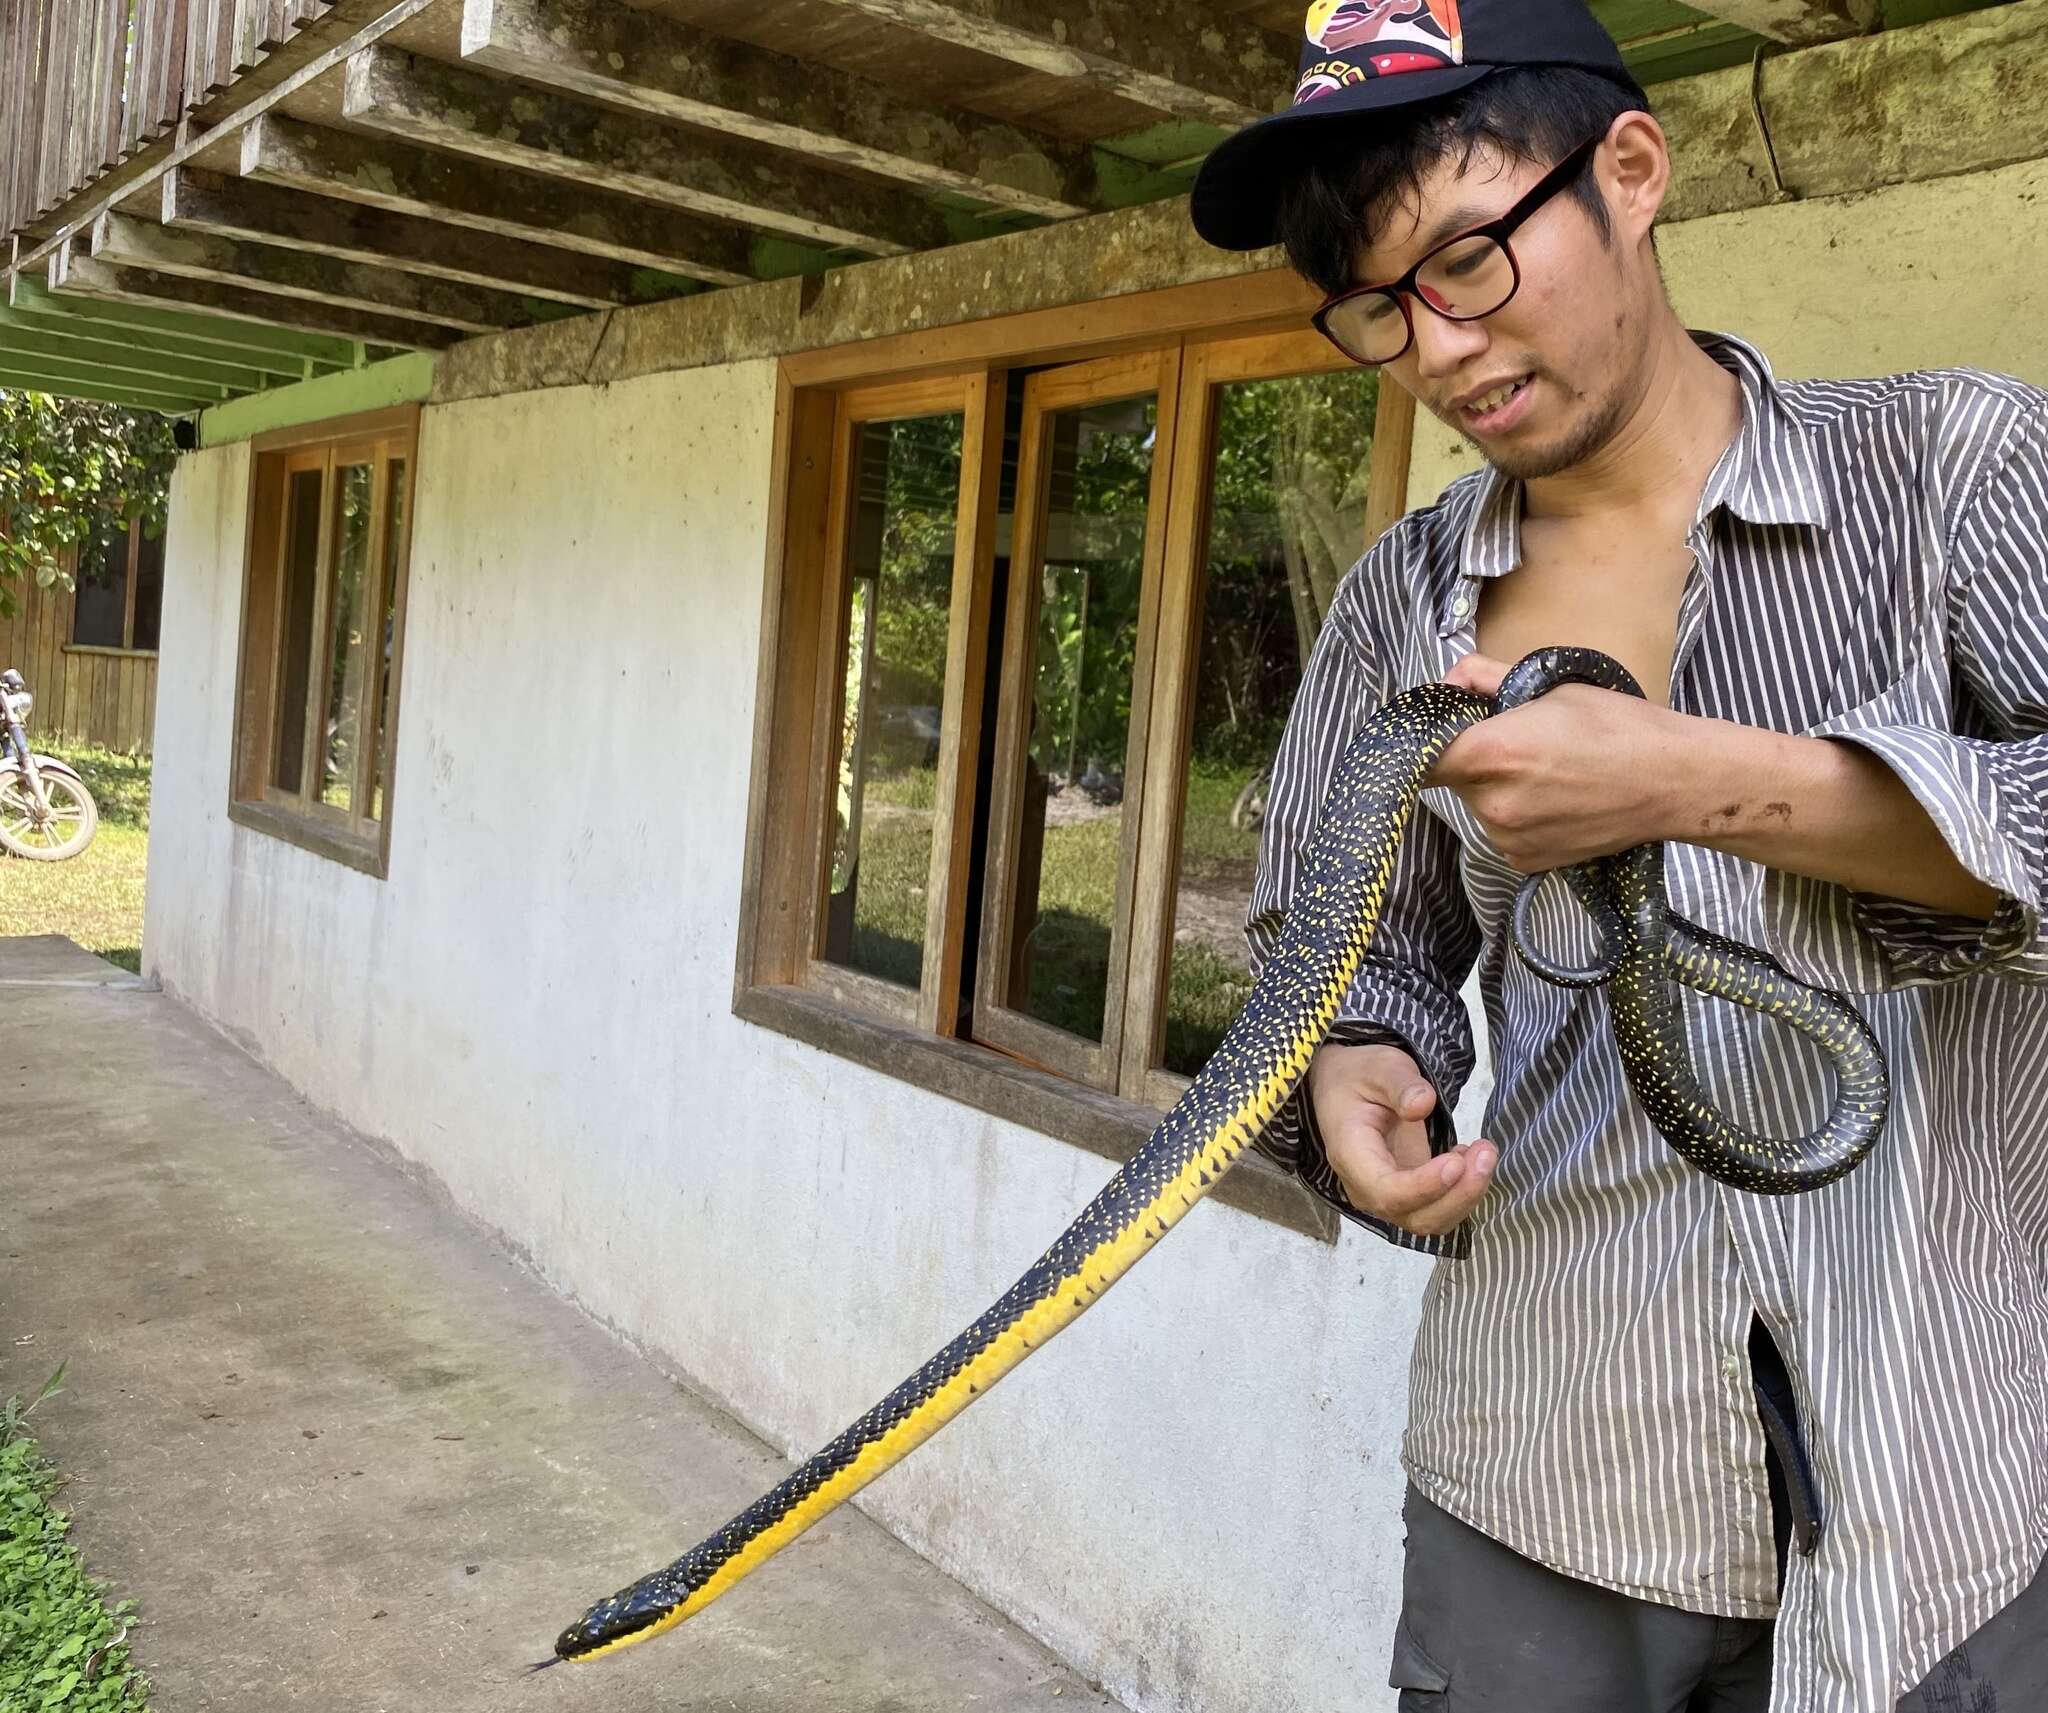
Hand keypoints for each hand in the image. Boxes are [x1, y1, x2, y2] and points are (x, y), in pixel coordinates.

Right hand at [1307, 1042, 1494, 1235]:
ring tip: (1484, 1152)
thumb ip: (1401, 1085)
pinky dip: (1463, 1192)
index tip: (1456, 1161)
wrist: (1345, 1088)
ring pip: (1431, 1220)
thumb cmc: (1360, 1077)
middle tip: (1486, 1152)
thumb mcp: (1380, 1067)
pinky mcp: (1408, 1195)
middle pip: (1414, 1216)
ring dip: (1466, 1195)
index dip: (1424, 1186)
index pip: (1386, 1192)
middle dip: (1458, 1194)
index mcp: (1351, 1155)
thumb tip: (1423, 1104)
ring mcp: (1387, 1196)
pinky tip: (1470, 1158)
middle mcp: (1365, 1187)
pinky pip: (1438, 1210)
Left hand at [1428, 652, 1684, 872]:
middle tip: (1518, 742)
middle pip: (1451, 778)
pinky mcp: (1525, 861)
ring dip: (1495, 787)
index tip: (1436, 732)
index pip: (1420, 755)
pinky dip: (1517, 815)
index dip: (1422, 742)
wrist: (1675, 783)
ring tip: (1548, 772)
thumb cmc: (1619, 726)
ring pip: (1478, 804)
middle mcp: (1493, 804)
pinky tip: (1557, 799)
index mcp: (1493, 754)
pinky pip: (1502, 831)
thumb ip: (1486, 678)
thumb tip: (1449, 682)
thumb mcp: (1551, 685)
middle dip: (1472, 758)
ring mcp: (1508, 838)